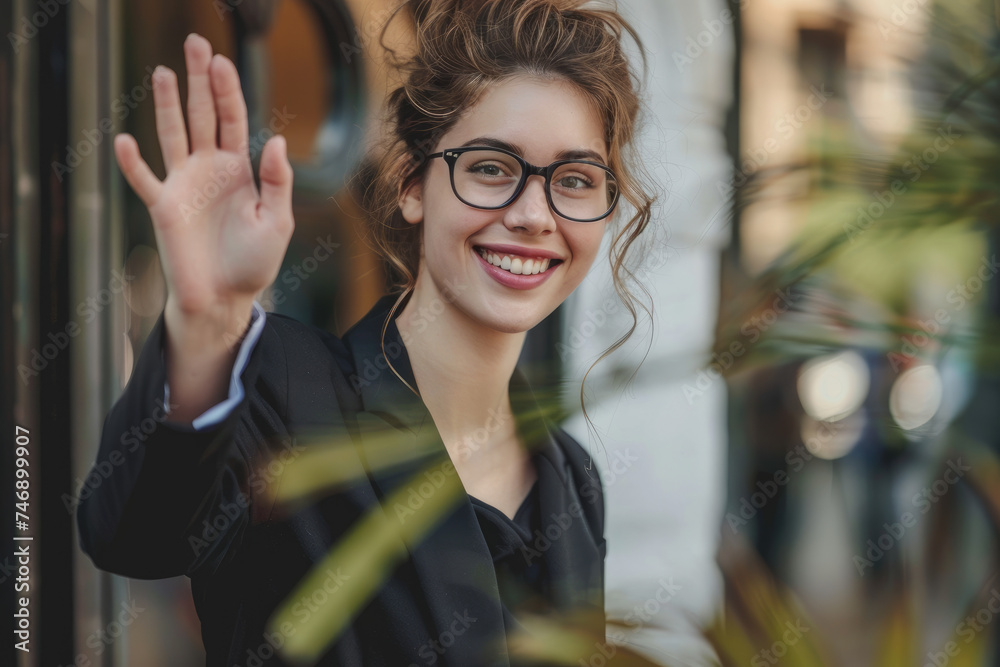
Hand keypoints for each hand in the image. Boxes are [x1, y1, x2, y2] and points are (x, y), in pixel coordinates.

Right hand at [113, 33, 293, 328]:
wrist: (224, 298)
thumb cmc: (254, 263)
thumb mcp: (277, 221)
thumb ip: (277, 182)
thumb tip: (276, 140)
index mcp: (239, 170)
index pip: (233, 119)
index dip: (228, 90)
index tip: (222, 61)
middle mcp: (209, 169)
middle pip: (202, 115)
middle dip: (199, 80)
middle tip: (195, 43)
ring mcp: (183, 185)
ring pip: (173, 135)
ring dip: (168, 105)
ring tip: (165, 72)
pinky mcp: (163, 207)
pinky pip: (143, 181)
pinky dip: (133, 163)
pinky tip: (124, 141)